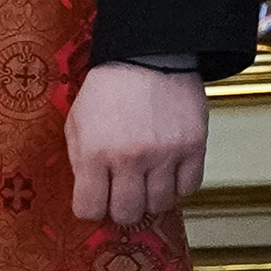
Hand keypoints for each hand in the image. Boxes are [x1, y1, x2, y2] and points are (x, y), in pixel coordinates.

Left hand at [68, 60, 208, 227]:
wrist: (147, 57)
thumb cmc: (107, 90)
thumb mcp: (76, 123)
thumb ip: (80, 162)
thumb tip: (88, 196)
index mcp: (95, 153)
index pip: (90, 208)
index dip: (90, 210)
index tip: (94, 204)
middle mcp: (131, 159)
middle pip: (127, 213)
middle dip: (121, 211)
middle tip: (121, 198)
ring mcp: (165, 155)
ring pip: (160, 204)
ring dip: (151, 199)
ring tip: (145, 182)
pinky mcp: (194, 147)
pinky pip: (189, 187)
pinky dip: (178, 186)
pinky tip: (168, 173)